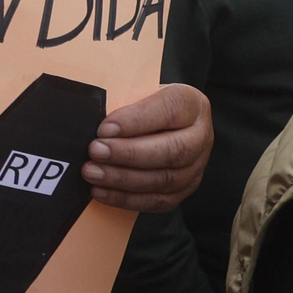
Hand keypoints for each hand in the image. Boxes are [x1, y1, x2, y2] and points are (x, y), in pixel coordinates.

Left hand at [83, 83, 211, 211]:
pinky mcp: (184, 189)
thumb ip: (123, 101)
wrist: (160, 123)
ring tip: (92, 172)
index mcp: (191, 104)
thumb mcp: (138, 91)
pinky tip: (101, 192)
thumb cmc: (145, 104)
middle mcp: (200, 136)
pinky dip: (126, 198)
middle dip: (128, 153)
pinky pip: (157, 201)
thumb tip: (94, 117)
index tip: (104, 127)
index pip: (169, 110)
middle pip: (172, 150)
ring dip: (123, 178)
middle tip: (95, 151)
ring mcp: (195, 167)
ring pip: (164, 179)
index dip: (136, 120)